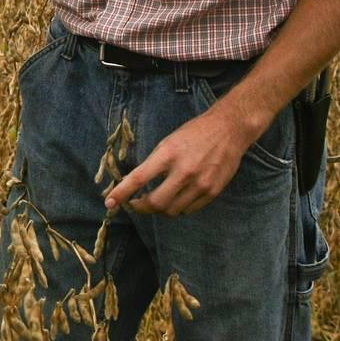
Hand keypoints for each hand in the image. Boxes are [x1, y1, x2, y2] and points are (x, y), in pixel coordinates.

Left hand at [103, 112, 252, 217]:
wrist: (229, 129)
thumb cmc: (195, 133)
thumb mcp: (169, 141)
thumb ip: (155, 163)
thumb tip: (137, 183)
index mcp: (168, 154)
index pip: (139, 178)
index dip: (122, 193)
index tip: (110, 202)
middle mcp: (184, 171)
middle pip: (156, 203)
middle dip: (141, 208)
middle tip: (135, 205)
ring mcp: (200, 183)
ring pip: (172, 211)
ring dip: (160, 210)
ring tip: (156, 202)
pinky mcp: (212, 191)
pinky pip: (189, 210)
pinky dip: (178, 209)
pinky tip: (175, 200)